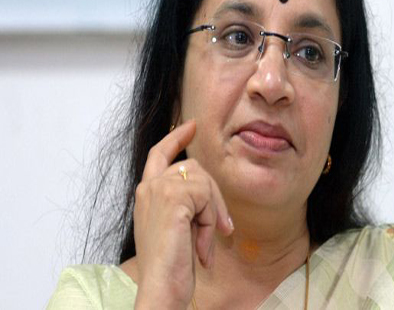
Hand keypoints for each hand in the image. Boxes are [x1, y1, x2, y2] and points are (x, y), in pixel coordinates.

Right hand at [133, 120, 233, 308]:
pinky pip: (206, 195)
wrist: (160, 288)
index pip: (159, 154)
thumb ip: (186, 203)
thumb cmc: (170, 265)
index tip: (191, 126)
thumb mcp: (178, 227)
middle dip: (214, 196)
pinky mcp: (172, 198)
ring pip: (204, 181)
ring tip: (207, 241)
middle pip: (193, 167)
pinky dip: (211, 220)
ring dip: (213, 212)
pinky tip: (203, 246)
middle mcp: (149, 187)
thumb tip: (209, 190)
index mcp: (146, 194)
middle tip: (224, 228)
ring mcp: (158, 190)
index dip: (175, 137)